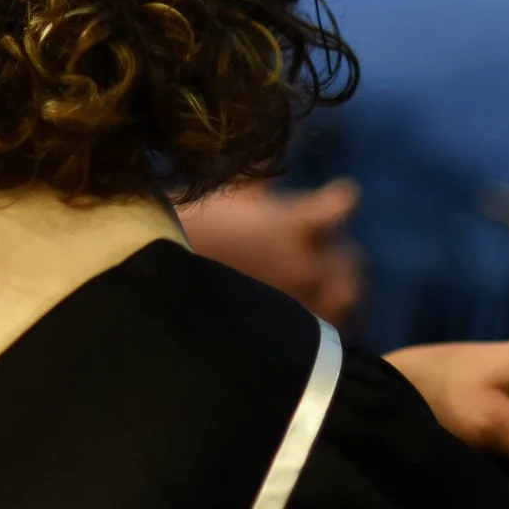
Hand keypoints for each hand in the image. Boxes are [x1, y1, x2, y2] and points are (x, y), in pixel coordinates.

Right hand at [178, 179, 364, 326]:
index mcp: (290, 226)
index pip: (340, 205)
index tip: (338, 198)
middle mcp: (304, 267)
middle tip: (323, 253)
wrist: (159, 288)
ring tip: (325, 288)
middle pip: (350, 258)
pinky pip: (333, 331)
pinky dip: (330, 321)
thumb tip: (271, 169)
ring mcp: (303, 307)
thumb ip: (257, 184)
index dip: (338, 200)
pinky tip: (316, 319)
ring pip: (347, 297)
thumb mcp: (224, 199)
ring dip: (339, 288)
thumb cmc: (187, 236)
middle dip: (337, 253)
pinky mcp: (296, 339)